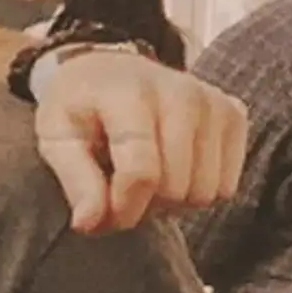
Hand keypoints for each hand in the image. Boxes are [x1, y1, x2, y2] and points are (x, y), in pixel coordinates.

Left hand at [33, 54, 246, 232]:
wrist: (110, 69)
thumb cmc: (80, 107)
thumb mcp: (55, 137)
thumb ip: (74, 180)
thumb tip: (90, 223)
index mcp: (129, 95)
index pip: (142, 172)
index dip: (123, 207)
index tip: (101, 218)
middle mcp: (182, 94)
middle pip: (176, 188)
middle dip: (143, 205)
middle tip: (119, 192)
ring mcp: (214, 103)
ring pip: (204, 192)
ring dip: (171, 202)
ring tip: (144, 179)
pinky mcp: (235, 115)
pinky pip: (226, 187)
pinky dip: (196, 191)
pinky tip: (172, 169)